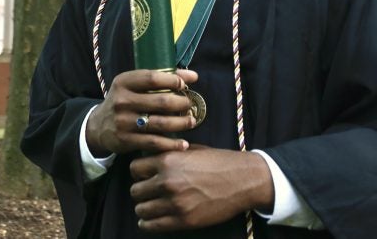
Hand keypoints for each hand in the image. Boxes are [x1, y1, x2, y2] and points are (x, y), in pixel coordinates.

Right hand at [85, 69, 197, 156]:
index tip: (185, 84)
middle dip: (181, 103)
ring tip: (191, 121)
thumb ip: (161, 78)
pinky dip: (172, 144)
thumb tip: (192, 76)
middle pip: (160, 101)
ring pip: (160, 123)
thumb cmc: (125, 101)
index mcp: (124, 82)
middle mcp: (122, 101)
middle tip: (189, 105)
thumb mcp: (134, 85)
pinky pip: (154, 142)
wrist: (99, 126)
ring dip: (181, 123)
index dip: (172, 80)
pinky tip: (183, 144)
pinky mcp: (126, 140)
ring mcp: (123, 122)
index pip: (152, 78)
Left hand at [129, 146, 272, 231]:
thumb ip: (169, 154)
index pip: (134, 169)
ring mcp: (175, 203)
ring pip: (141, 209)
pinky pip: (152, 225)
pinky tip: (150, 221)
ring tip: (150, 206)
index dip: (139, 173)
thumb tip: (150, 157)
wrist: (242, 180)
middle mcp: (167, 181)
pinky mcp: (183, 220)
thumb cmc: (218, 162)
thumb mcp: (191, 149)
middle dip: (141, 191)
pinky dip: (147, 224)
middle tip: (148, 192)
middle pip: (135, 191)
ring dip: (144, 208)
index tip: (144, 176)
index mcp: (168, 161)